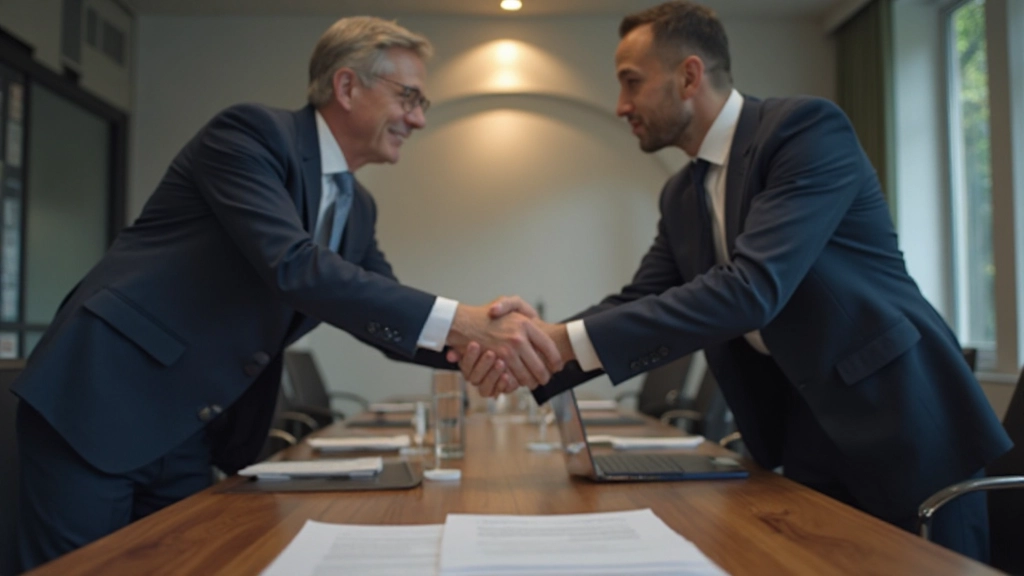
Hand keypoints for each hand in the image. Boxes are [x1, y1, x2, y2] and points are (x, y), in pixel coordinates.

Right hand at [446, 301, 561, 394]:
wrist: (463, 322)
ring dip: (531, 382)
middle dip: (544, 376)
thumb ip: (528, 311)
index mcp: (525, 324)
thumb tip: (541, 327)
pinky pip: (512, 378)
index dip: (556, 360)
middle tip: (545, 379)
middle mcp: (518, 338)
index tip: (557, 366)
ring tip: (533, 382)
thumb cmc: (487, 313)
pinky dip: (517, 382)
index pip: (549, 348)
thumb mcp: (510, 303)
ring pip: (527, 376)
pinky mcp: (495, 362)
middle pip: (540, 367)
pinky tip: (518, 381)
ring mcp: (507, 352)